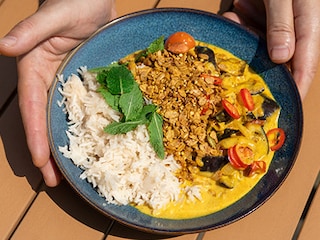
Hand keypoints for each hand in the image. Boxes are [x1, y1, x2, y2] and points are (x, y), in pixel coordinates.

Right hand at [0, 0, 115, 186]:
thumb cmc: (75, 0)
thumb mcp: (55, 15)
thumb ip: (32, 31)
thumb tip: (3, 48)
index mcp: (37, 68)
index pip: (34, 108)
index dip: (35, 136)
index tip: (41, 162)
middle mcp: (52, 80)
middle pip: (48, 121)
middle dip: (50, 151)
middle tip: (56, 181)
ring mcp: (71, 83)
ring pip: (67, 120)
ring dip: (71, 145)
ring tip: (75, 172)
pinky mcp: (89, 82)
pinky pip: (88, 108)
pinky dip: (90, 128)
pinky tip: (98, 144)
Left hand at [223, 0, 319, 99]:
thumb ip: (281, 24)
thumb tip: (281, 58)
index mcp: (310, 22)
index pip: (306, 64)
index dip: (296, 87)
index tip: (285, 108)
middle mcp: (296, 27)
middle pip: (279, 58)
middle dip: (256, 63)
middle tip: (238, 69)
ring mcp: (280, 22)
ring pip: (261, 44)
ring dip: (245, 38)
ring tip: (234, 19)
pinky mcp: (268, 14)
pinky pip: (253, 28)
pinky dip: (241, 24)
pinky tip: (235, 13)